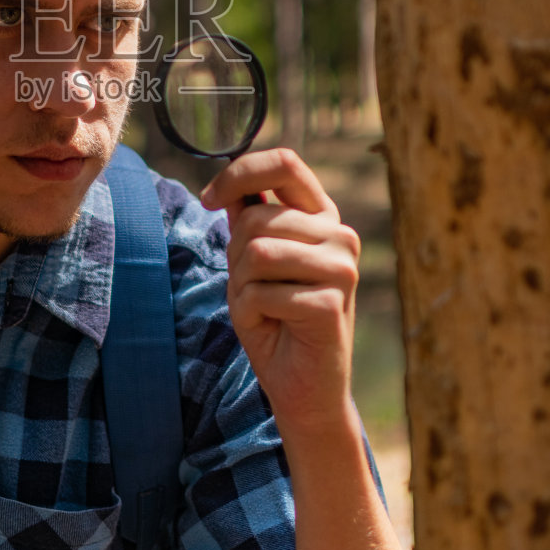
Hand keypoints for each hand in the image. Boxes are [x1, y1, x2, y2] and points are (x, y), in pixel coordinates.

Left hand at [200, 148, 361, 440]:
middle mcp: (339, 235)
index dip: (239, 173)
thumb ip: (247, 222)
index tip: (208, 199)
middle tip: (252, 289)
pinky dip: (250, 313)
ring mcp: (341, 268)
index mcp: (322, 217)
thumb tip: (226, 187)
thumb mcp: (252, 264)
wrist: (301, 385)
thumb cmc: (274, 320)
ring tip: (263, 308)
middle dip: (235, 257)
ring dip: (242, 287)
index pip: (284, 163)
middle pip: (257, 219)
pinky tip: (271, 327)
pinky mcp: (331, 302)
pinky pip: (261, 292)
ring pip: (257, 252)